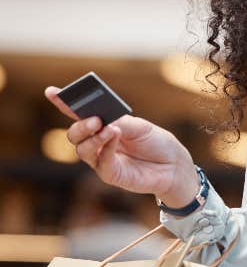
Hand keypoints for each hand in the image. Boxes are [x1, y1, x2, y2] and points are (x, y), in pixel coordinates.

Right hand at [44, 86, 199, 205]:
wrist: (174, 165)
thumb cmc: (157, 142)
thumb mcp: (140, 126)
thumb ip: (119, 122)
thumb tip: (101, 120)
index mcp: (103, 125)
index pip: (79, 114)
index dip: (64, 103)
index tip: (52, 92)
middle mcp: (98, 142)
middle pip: (75, 134)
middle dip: (81, 125)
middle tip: (95, 119)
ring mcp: (101, 159)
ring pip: (82, 149)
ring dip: (93, 138)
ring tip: (109, 129)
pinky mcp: (110, 174)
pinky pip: (100, 163)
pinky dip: (105, 149)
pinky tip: (114, 138)